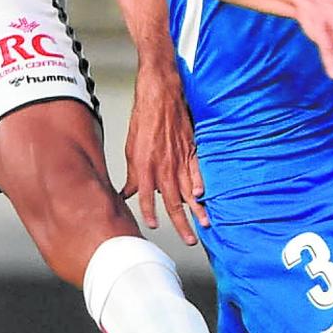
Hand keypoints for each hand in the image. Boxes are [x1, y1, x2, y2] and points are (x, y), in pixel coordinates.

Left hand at [121, 66, 205, 245]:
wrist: (160, 93)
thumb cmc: (144, 117)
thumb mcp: (131, 146)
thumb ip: (133, 172)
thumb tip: (128, 192)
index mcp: (144, 164)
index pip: (146, 196)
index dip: (150, 213)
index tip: (154, 226)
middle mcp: (162, 164)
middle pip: (172, 200)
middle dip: (181, 222)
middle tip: (188, 239)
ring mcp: (179, 158)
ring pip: (189, 189)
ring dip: (197, 209)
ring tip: (204, 224)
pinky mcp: (191, 149)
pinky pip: (198, 171)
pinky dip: (202, 184)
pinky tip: (204, 195)